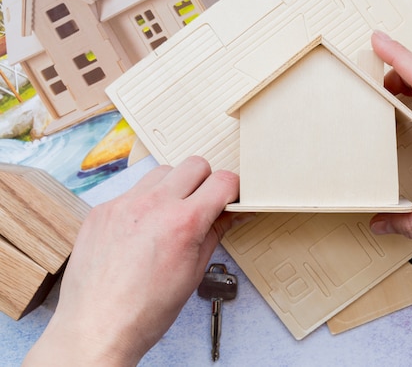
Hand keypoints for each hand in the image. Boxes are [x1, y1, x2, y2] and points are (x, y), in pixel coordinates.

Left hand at [24, 156, 239, 365]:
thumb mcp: (194, 272)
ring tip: (170, 216)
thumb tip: (229, 215)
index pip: (223, 181)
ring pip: (162, 172)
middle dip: (206, 182)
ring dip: (174, 187)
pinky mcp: (102, 210)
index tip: (230, 198)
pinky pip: (132, 191)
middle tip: (203, 205)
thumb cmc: (146, 310)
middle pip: (195, 164)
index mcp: (183, 223)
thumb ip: (215, 233)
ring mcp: (123, 204)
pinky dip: (144, 202)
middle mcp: (153, 205)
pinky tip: (141, 230)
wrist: (97, 327)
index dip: (233, 190)